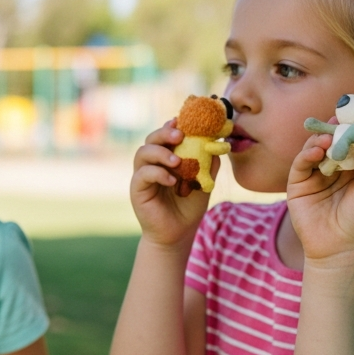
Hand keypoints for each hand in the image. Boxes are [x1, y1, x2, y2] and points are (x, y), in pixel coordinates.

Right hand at [130, 121, 214, 247]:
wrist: (178, 234)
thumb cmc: (189, 207)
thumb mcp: (203, 182)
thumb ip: (208, 164)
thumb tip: (216, 144)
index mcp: (167, 157)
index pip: (166, 135)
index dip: (172, 125)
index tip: (184, 121)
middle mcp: (153, 163)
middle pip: (151, 139)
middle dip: (164, 133)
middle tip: (179, 135)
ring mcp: (143, 175)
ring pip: (143, 152)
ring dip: (160, 153)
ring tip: (177, 162)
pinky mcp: (137, 188)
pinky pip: (143, 174)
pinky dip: (157, 173)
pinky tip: (171, 181)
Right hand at [286, 132, 353, 262]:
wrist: (343, 251)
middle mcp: (335, 169)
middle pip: (334, 141)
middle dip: (338, 128)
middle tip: (342, 116)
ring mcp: (315, 176)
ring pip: (316, 149)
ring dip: (321, 139)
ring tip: (329, 137)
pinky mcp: (298, 185)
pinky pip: (301, 164)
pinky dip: (307, 154)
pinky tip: (317, 151)